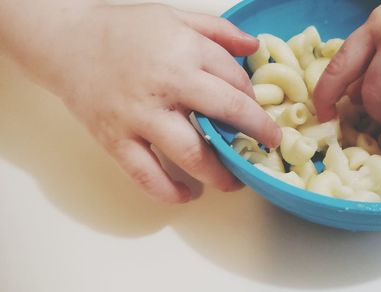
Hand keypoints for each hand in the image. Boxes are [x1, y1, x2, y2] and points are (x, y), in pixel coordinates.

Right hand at [28, 4, 280, 202]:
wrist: (65, 41)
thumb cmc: (124, 29)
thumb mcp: (176, 17)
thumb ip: (219, 31)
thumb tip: (255, 47)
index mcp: (185, 52)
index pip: (234, 81)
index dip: (252, 100)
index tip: (257, 113)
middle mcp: (167, 85)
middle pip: (225, 114)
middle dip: (256, 133)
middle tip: (269, 146)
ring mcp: (140, 116)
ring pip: (190, 153)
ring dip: (219, 173)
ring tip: (234, 182)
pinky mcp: (116, 139)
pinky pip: (146, 175)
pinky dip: (169, 192)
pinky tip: (186, 196)